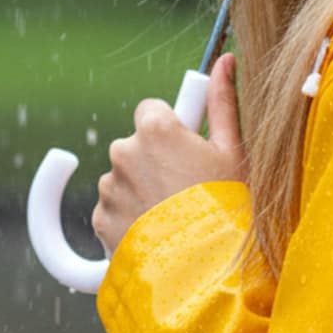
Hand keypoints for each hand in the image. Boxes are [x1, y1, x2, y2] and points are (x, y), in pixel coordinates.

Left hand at [92, 52, 246, 253]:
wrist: (204, 272)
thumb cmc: (228, 208)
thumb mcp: (233, 152)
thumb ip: (222, 102)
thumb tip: (225, 60)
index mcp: (155, 128)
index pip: (151, 110)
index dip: (171, 129)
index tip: (187, 149)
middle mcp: (124, 151)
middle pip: (136, 146)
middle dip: (155, 162)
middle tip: (187, 189)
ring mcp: (109, 187)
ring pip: (123, 179)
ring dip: (142, 191)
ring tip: (176, 217)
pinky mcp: (100, 220)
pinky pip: (113, 210)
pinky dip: (130, 219)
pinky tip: (159, 233)